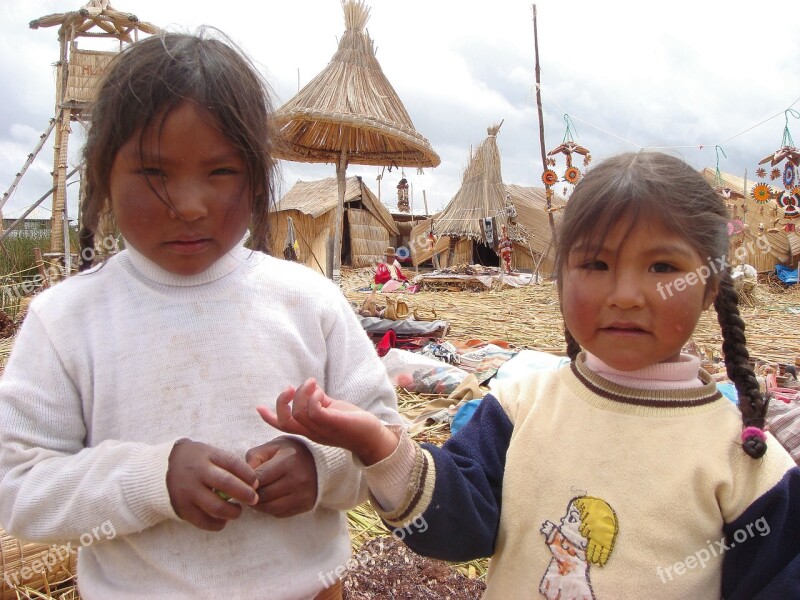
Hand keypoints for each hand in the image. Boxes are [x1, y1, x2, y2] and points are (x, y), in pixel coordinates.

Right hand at [166, 439, 258, 530]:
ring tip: (238, 511)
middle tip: (254, 499)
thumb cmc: (192, 461)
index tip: (256, 482)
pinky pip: (203, 521)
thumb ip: (226, 463)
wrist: (158, 472)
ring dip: (233, 512)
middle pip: (226, 484)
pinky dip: (217, 524)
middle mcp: (197, 473)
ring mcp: (188, 491)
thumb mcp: (207, 453)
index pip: (232, 463)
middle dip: (245, 493)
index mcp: (206, 455)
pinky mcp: (182, 508)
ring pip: (216, 507)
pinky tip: (223, 521)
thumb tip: (251, 480)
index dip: (248, 474)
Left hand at [245, 438, 316, 517]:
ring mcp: (302, 495)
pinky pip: (279, 513)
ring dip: (257, 504)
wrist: (320, 462)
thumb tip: (243, 477)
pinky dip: (269, 509)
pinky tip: (268, 500)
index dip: (246, 481)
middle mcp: (297, 479)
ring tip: (254, 496)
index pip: (259, 477)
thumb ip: (255, 457)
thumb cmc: (291, 453)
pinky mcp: (305, 506)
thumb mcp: (273, 447)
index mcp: (288, 461)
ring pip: (270, 507)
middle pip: (263, 495)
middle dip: (250, 494)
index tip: (242, 481)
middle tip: (245, 490)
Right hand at [257, 378, 398, 465]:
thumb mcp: (330, 410)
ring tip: (313, 383)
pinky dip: (313, 398)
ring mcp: (321, 429)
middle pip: (286, 420)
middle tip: (290, 387)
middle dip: (282, 402)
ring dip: (302, 393)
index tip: (258, 407)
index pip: (284, 427)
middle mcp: (312, 432)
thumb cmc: (352, 423)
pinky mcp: (332, 423)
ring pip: (299, 413)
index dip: (269, 418)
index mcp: (309, 430)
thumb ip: (317, 401)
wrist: (373, 436)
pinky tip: (320, 392)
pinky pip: (314, 411)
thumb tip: (305, 387)